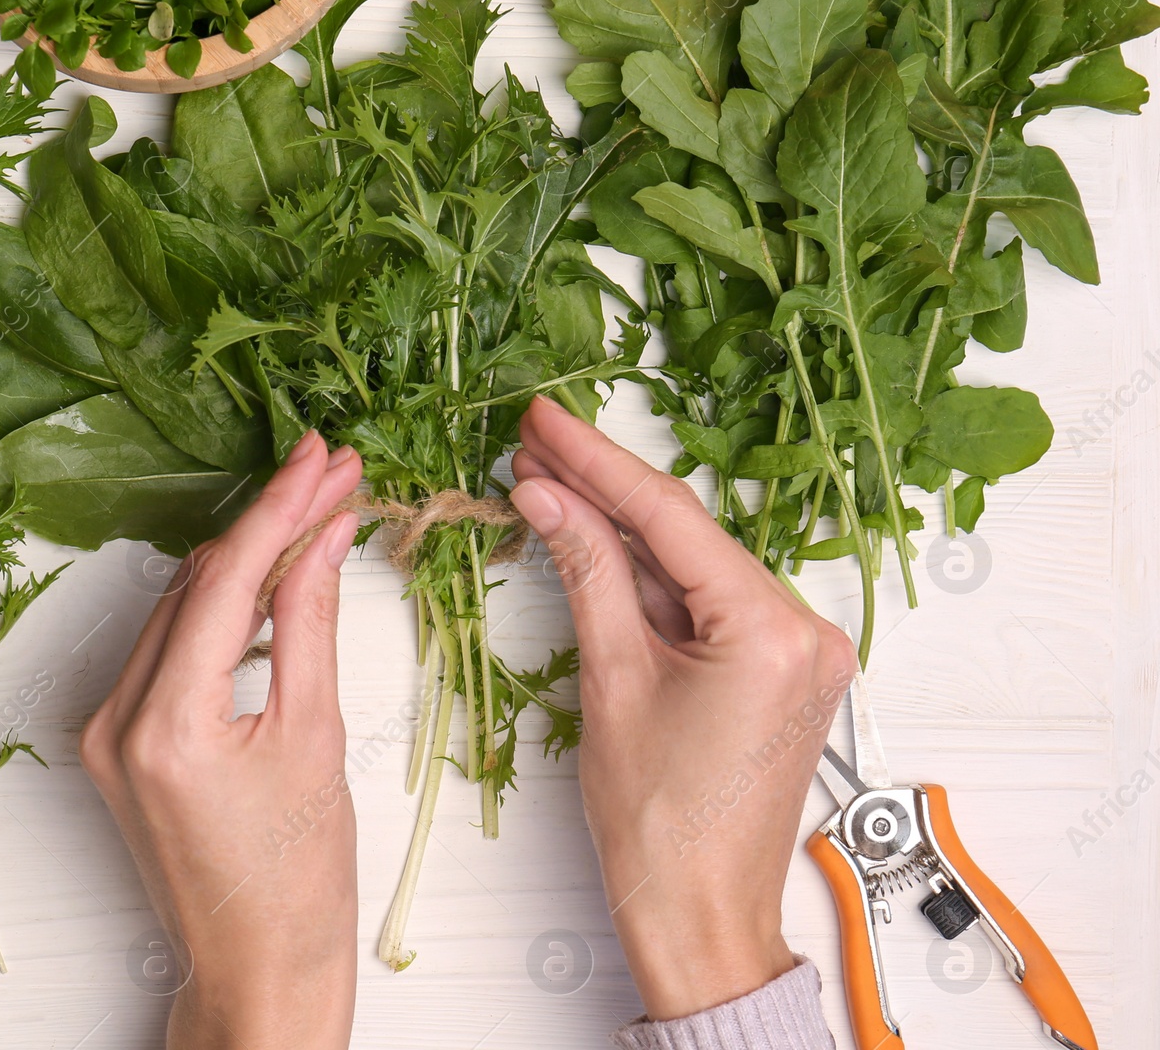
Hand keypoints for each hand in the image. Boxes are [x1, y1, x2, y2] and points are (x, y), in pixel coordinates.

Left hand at [80, 430, 363, 1049]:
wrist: (257, 967)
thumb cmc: (296, 883)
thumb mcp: (316, 737)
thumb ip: (310, 622)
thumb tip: (322, 537)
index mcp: (164, 726)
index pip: (224, 580)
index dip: (280, 508)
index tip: (320, 458)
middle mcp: (116, 721)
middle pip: (197, 583)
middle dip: (269, 523)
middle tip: (332, 475)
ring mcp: (109, 732)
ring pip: (181, 607)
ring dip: (246, 560)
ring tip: (315, 512)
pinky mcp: (119, 742)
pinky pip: (170, 647)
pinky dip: (221, 608)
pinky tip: (270, 577)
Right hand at [509, 395, 855, 1021]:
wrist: (700, 918)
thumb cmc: (662, 827)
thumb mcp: (612, 680)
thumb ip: (585, 570)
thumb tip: (548, 496)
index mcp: (774, 631)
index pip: (669, 518)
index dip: (596, 460)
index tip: (545, 420)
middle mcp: (803, 631)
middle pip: (684, 535)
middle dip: (603, 487)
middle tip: (535, 441)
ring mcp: (796, 650)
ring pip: (692, 565)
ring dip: (621, 528)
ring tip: (549, 478)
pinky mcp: (777, 668)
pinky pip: (705, 602)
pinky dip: (649, 577)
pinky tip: (594, 537)